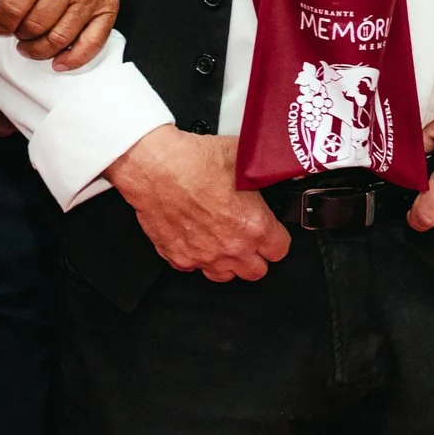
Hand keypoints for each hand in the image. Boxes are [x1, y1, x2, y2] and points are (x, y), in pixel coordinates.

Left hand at [0, 0, 118, 69]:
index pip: (13, 8)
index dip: (0, 23)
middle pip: (36, 26)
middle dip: (19, 34)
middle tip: (16, 30)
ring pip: (60, 38)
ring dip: (39, 49)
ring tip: (30, 41)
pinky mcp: (108, 4)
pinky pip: (92, 43)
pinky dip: (73, 58)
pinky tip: (58, 61)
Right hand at [106, 125, 289, 281]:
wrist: (154, 167)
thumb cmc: (192, 162)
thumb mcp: (241, 158)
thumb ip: (261, 172)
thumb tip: (270, 169)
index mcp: (254, 226)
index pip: (280, 250)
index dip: (275, 239)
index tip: (269, 232)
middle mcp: (231, 247)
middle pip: (256, 271)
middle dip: (254, 256)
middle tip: (246, 238)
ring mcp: (203, 255)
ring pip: (225, 276)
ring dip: (226, 262)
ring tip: (221, 243)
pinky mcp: (177, 255)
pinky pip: (192, 267)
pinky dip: (194, 257)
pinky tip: (194, 238)